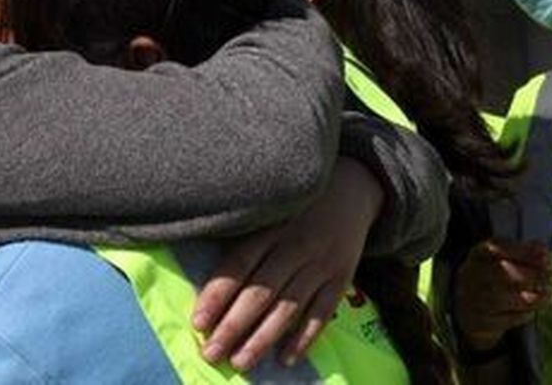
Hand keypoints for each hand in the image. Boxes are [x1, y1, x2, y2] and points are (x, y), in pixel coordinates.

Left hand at [192, 157, 381, 369]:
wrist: (353, 187)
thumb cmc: (296, 204)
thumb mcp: (268, 208)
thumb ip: (242, 235)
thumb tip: (205, 275)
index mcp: (270, 227)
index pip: (238, 265)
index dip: (216, 295)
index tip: (197, 322)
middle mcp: (295, 246)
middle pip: (260, 292)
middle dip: (233, 326)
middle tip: (211, 353)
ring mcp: (321, 264)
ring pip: (288, 308)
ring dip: (262, 338)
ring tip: (240, 362)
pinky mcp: (341, 278)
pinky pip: (322, 313)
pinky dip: (304, 338)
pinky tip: (285, 358)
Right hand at [454, 238, 551, 351]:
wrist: (467, 309)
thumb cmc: (494, 279)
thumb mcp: (504, 260)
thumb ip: (524, 252)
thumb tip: (542, 250)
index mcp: (478, 254)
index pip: (496, 247)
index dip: (523, 252)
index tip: (547, 258)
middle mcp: (471, 275)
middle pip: (500, 272)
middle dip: (532, 275)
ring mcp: (472, 299)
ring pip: (502, 298)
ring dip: (531, 297)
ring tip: (549, 295)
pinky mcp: (479, 322)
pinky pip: (504, 319)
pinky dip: (522, 315)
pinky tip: (532, 311)